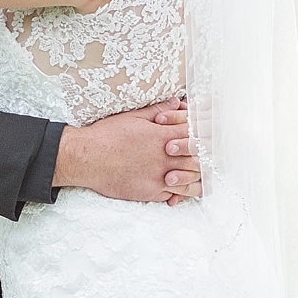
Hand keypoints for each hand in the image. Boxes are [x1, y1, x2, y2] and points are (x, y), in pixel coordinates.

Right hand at [52, 101, 199, 204]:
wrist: (86, 158)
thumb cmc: (107, 135)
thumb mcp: (134, 117)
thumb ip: (158, 111)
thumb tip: (177, 102)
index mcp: (163, 136)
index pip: (197, 135)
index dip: (205, 134)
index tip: (208, 136)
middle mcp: (165, 157)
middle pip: (199, 159)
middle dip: (206, 157)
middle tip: (210, 157)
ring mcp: (159, 177)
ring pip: (190, 180)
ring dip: (196, 178)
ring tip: (199, 175)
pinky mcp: (150, 192)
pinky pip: (174, 195)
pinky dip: (180, 193)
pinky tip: (180, 191)